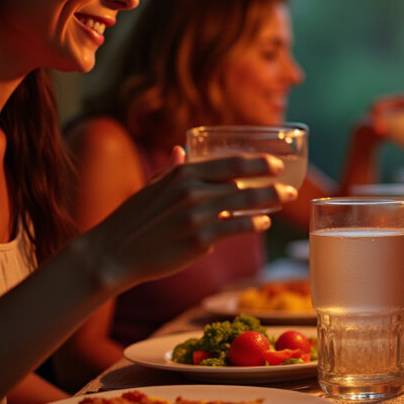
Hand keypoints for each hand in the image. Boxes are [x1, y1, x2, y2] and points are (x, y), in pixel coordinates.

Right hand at [79, 154, 291, 291]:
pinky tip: (263, 221)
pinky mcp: (200, 239)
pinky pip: (236, 227)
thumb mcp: (152, 187)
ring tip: (285, 199)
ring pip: (244, 202)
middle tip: (290, 187)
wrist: (113, 253)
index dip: (256, 162)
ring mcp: (196, 215)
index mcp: (181, 174)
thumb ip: (172, 170)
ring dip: (269, 200)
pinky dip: (254, 222)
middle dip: (271, 183)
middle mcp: (191, 191)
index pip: (229, 162)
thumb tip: (182, 150)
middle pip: (242, 181)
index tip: (275, 164)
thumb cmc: (134, 220)